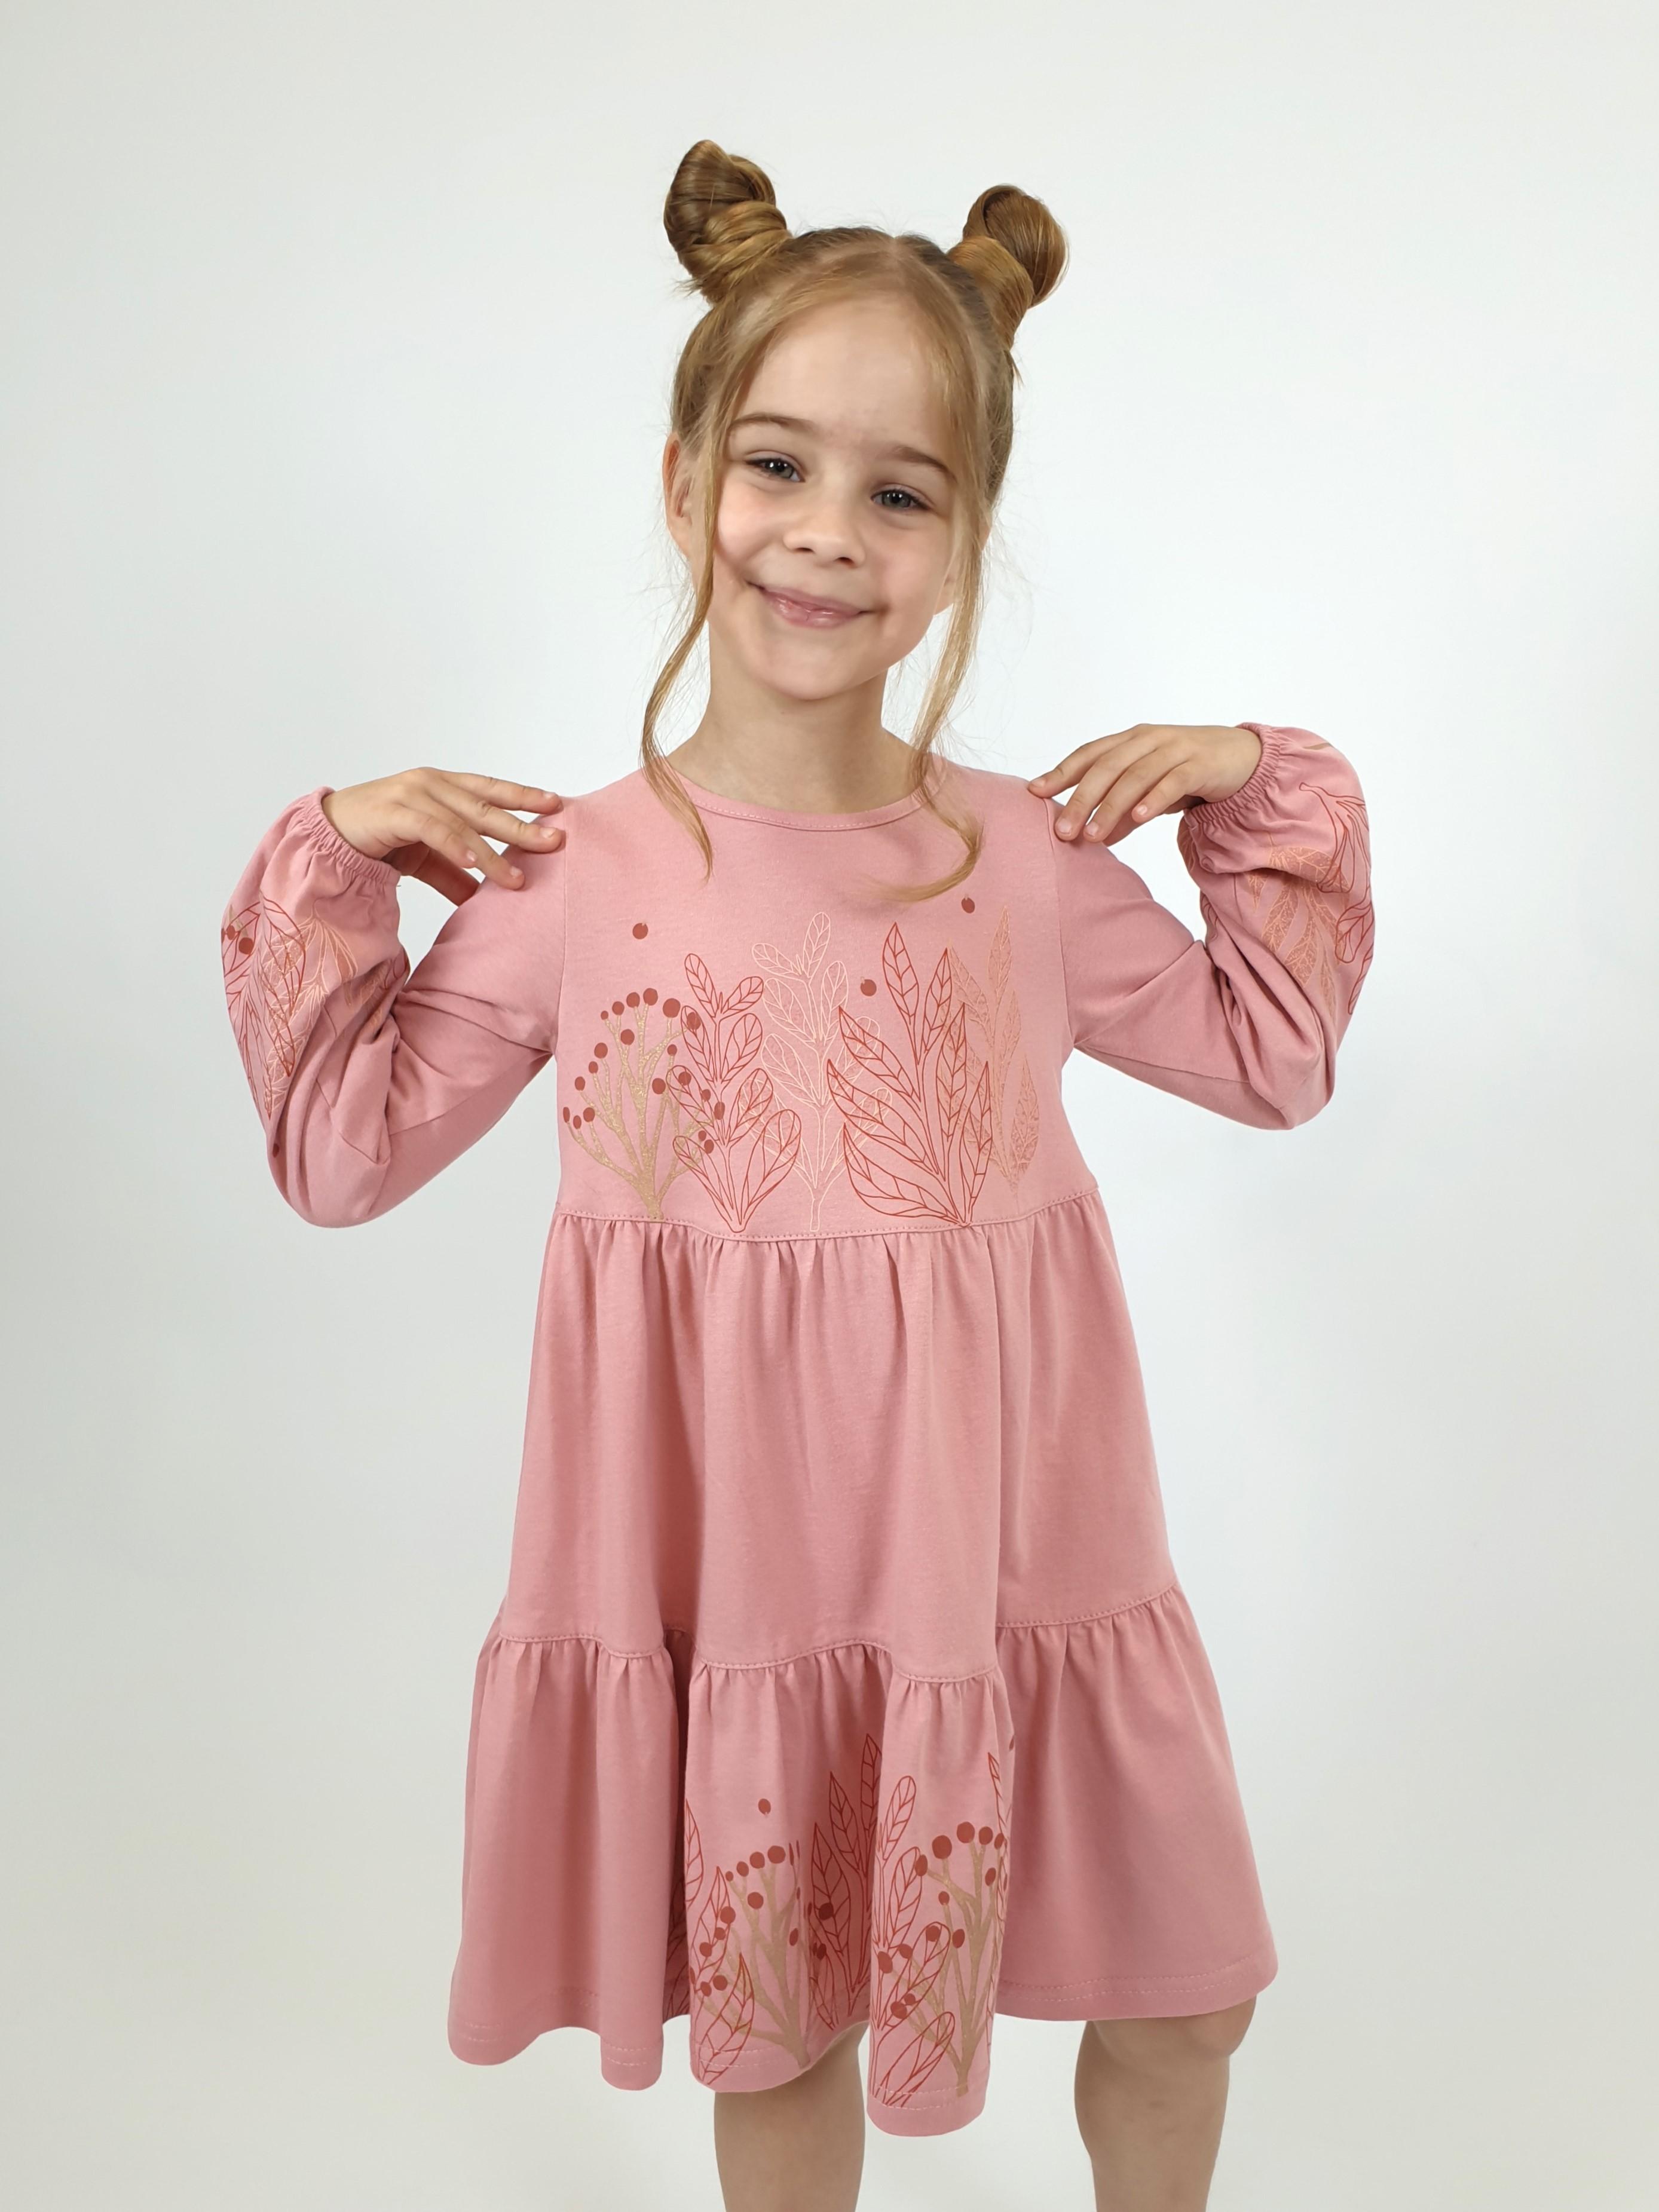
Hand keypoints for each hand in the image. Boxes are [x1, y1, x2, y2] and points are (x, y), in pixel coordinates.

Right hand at [320, 768, 564, 903]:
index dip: (523, 796)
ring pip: (462, 821)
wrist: (328, 835)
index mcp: (442, 786)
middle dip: (523, 825)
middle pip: (485, 805)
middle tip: (555, 840)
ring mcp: (412, 794)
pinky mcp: (393, 812)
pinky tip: (477, 865)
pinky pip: (432, 829)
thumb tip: (486, 901)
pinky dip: (456, 847)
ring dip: (493, 852)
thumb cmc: (379, 837)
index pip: (491, 789)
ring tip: (517, 878)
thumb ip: (455, 874)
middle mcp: (431, 783)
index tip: (557, 806)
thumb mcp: (425, 858)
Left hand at [1027, 724, 1262, 845]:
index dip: (1061, 772)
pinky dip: (1153, 799)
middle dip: (1080, 799)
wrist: (1243, 756)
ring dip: (1111, 807)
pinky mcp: (1200, 764)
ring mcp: (1175, 748)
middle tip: (1062, 831)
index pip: (1089, 754)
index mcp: (1131, 740)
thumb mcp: (1150, 790)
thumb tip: (1092, 839)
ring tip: (1092, 835)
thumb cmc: (1188, 772)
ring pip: (1135, 776)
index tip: (1034, 793)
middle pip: (1107, 766)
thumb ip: (1123, 812)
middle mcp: (1148, 739)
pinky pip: (1172, 781)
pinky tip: (1137, 819)